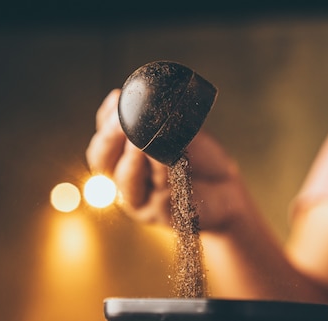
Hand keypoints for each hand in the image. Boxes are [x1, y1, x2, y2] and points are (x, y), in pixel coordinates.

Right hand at [86, 89, 241, 229]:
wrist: (225, 189)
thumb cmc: (199, 159)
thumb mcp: (178, 133)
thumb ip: (160, 121)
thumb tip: (151, 97)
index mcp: (121, 159)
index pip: (103, 138)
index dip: (105, 120)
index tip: (118, 98)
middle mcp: (124, 181)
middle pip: (102, 161)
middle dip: (110, 138)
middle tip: (123, 121)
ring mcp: (140, 201)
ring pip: (125, 179)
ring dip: (133, 156)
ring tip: (141, 139)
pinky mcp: (161, 215)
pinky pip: (157, 192)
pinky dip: (161, 171)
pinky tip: (169, 157)